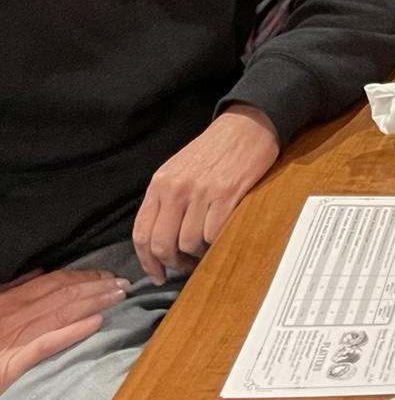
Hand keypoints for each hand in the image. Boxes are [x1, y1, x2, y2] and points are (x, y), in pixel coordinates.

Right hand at [0, 269, 127, 391]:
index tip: (108, 275)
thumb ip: (14, 289)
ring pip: (62, 313)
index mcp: (11, 300)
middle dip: (97, 286)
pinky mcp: (11, 364)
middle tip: (124, 283)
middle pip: (64, 294)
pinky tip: (96, 323)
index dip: (84, 276)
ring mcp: (14, 337)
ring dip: (94, 302)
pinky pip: (46, 344)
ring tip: (119, 297)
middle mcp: (15, 314)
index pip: (55, 283)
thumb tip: (39, 273)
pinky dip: (72, 332)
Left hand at [132, 105, 280, 283]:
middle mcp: (176, 188)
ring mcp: (201, 191)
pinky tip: (220, 237)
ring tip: (206, 249)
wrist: (248, 124)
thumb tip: (162, 240)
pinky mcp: (227, 193)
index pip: (142, 233)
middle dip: (173, 263)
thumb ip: (167, 201)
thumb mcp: (179, 169)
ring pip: (189, 242)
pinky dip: (216, 242)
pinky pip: (214, 232)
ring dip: (198, 254)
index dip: (147, 262)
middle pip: (163, 244)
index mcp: (160, 183)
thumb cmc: (215, 149)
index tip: (157, 275)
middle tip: (185, 265)